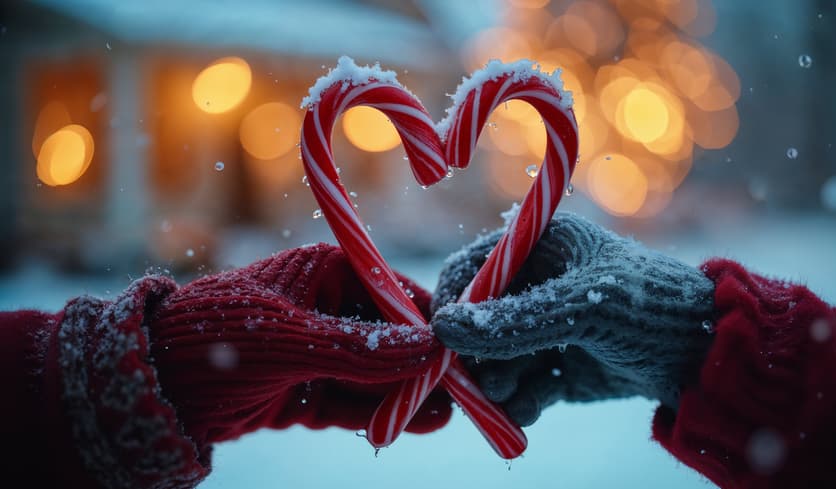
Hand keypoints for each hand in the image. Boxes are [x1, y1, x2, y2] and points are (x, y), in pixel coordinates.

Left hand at [148, 244, 449, 446]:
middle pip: (389, 337)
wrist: (150, 386)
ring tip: (447, 414)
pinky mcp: (305, 389)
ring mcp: (317, 352)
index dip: (428, 325)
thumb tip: (429, 347)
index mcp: (325, 271)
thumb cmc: (214, 339)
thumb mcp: (291, 341)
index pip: (392, 295)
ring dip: (407, 393)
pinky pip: (352, 400)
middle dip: (421, 366)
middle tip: (462, 394)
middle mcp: (327, 307)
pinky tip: (416, 423)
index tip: (460, 353)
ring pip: (375, 373)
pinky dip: (380, 412)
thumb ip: (361, 348)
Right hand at [430, 212, 714, 425]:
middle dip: (474, 355)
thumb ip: (513, 322)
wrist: (711, 359)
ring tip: (508, 399)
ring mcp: (548, 330)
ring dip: (495, 384)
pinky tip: (527, 415)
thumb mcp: (581, 310)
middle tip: (478, 383)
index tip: (440, 340)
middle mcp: (539, 285)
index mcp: (542, 247)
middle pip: (477, 320)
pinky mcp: (560, 369)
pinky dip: (519, 403)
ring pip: (495, 360)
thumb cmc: (652, 310)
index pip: (473, 267)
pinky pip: (521, 388)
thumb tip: (444, 328)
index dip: (451, 300)